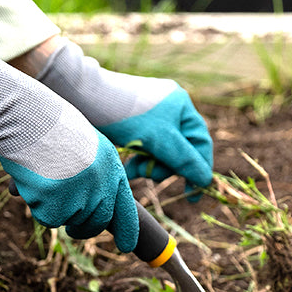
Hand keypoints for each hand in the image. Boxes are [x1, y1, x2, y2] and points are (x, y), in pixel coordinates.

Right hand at [0, 47, 138, 251]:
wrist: (21, 113)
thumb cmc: (45, 124)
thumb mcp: (82, 145)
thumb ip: (93, 173)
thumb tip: (91, 207)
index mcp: (111, 165)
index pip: (126, 207)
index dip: (127, 229)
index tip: (126, 246)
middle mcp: (102, 183)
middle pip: (97, 221)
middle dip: (85, 229)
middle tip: (75, 231)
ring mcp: (81, 194)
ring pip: (69, 220)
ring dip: (55, 208)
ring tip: (42, 179)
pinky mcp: (57, 203)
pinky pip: (47, 218)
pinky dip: (36, 206)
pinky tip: (31, 181)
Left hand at [37, 39, 212, 199]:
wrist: (85, 97)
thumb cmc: (126, 116)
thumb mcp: (160, 140)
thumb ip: (185, 160)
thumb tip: (206, 180)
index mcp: (182, 106)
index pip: (200, 143)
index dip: (199, 169)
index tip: (194, 194)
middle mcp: (170, 110)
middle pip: (180, 150)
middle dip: (164, 166)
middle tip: (149, 174)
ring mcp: (151, 117)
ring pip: (161, 152)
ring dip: (149, 165)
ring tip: (134, 169)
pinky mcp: (134, 124)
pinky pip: (145, 149)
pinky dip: (139, 159)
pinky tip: (128, 166)